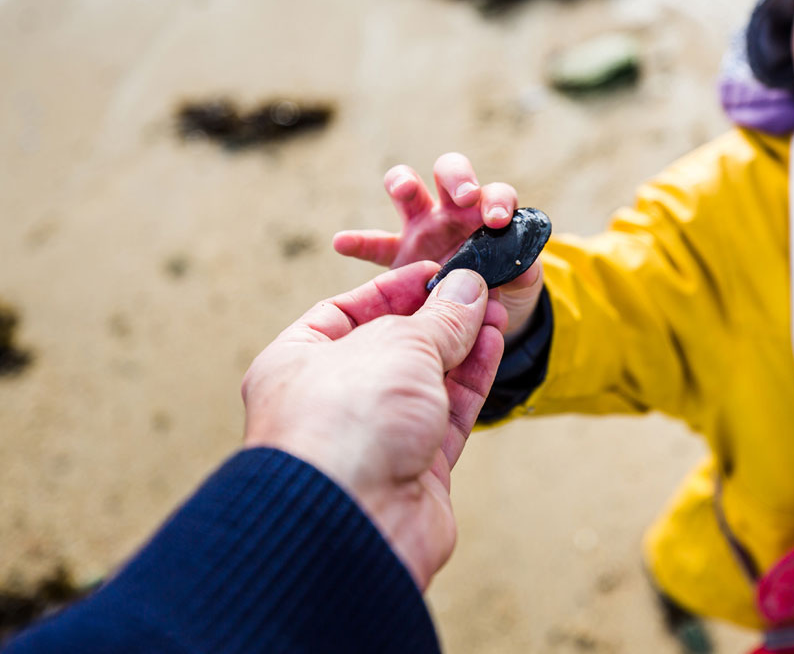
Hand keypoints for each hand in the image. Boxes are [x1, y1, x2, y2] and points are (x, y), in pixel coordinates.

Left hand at [240, 262, 507, 588]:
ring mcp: (375, 436)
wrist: (350, 522)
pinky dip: (472, 379)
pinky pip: (448, 414)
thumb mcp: (396, 345)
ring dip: (464, 344)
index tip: (438, 272)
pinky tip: (493, 344)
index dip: (394, 288)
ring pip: (426, 380)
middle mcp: (332, 399)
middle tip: (478, 289)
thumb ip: (438, 319)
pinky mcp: (415, 468)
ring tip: (497, 311)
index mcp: (296, 363)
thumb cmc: (347, 422)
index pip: (345, 311)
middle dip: (437, 317)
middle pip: (391, 345)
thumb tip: (467, 289)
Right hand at [333, 152, 544, 338]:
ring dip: (404, 183)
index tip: (497, 219)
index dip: (498, 200)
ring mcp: (421, 228)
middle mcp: (453, 212)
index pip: (496, 193)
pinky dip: (357, 242)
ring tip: (404, 190)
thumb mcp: (519, 285)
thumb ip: (523, 274)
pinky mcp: (397, 254)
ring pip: (408, 189)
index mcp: (488, 215)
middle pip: (451, 172)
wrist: (479, 317)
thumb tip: (525, 266)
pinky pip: (374, 245)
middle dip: (457, 178)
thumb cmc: (505, 289)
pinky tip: (342, 243)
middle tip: (464, 196)